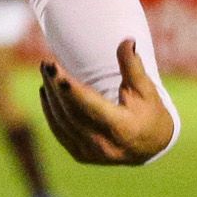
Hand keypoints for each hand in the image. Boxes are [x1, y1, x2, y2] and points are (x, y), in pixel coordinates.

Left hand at [38, 39, 175, 164]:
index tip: (55, 69)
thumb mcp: (146, 89)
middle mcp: (105, 146)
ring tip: (46, 70)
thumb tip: (127, 40)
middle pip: (72, 113)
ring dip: (51, 95)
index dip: (71, 89)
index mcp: (123, 128)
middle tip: (47, 63)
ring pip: (62, 121)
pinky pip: (59, 131)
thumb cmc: (148, 111)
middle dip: (56, 86)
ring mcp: (91, 154)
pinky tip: (46, 90)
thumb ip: (133, 65)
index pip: (91, 107)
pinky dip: (50, 110)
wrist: (150, 145)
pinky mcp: (81, 155)